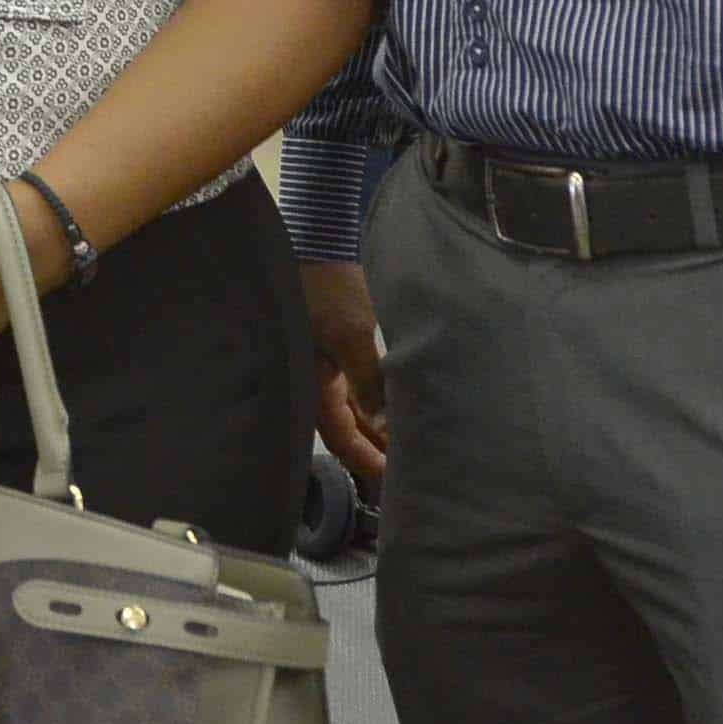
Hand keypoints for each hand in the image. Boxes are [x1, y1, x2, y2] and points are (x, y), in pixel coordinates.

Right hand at [300, 260, 387, 483]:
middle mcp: (315, 381)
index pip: (341, 440)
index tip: (395, 481)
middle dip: (375, 451)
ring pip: (354, 412)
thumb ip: (369, 380)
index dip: (367, 463)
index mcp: (311, 385)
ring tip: (411, 445)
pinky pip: (358, 390)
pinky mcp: (337, 349)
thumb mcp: (351, 335)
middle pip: (347, 431)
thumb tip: (386, 423)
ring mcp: (326, 365)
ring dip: (379, 429)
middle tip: (409, 470)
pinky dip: (378, 404)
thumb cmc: (329, 290)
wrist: (318, 243)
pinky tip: (399, 409)